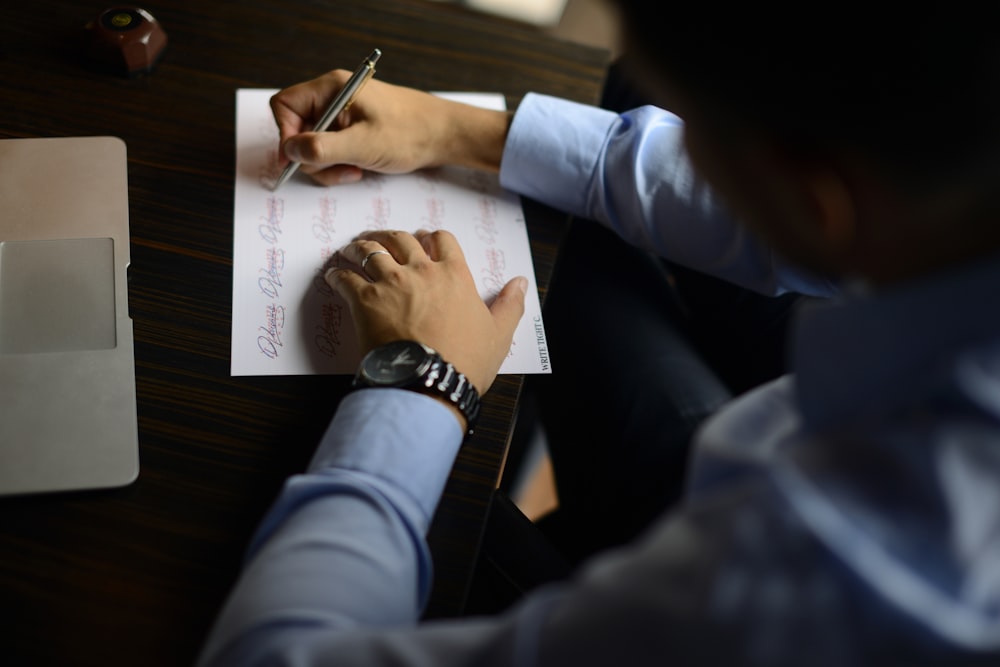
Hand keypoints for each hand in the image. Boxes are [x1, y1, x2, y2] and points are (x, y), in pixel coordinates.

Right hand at [270, 71, 511, 185]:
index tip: (300, 159)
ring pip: (313, 145)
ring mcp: (342, 115)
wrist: (444, 135)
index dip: (286, 134)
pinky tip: (360, 168)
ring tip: (355, 170)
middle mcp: (333, 98)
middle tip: (339, 169)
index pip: (284, 105)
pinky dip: (340, 165)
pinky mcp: (352, 130)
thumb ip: (323, 149)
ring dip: (328, 165)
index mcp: (332, 88)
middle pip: (297, 130)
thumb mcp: (363, 145)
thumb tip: (289, 151)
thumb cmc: (411, 132)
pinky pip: (331, 150)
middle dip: (313, 157)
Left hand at [326, 229, 526, 394]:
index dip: (431, 236)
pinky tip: (334, 276)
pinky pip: (345, 277)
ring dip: (359, 247)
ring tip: (351, 249)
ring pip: (370, 250)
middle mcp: (422, 271)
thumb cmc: (466, 361)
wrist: (429, 381)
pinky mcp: (364, 300)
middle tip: (379, 239)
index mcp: (456, 274)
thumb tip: (521, 282)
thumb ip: (510, 304)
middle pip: (402, 238)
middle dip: (389, 236)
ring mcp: (391, 283)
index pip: (443, 239)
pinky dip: (338, 274)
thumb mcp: (499, 333)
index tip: (422, 239)